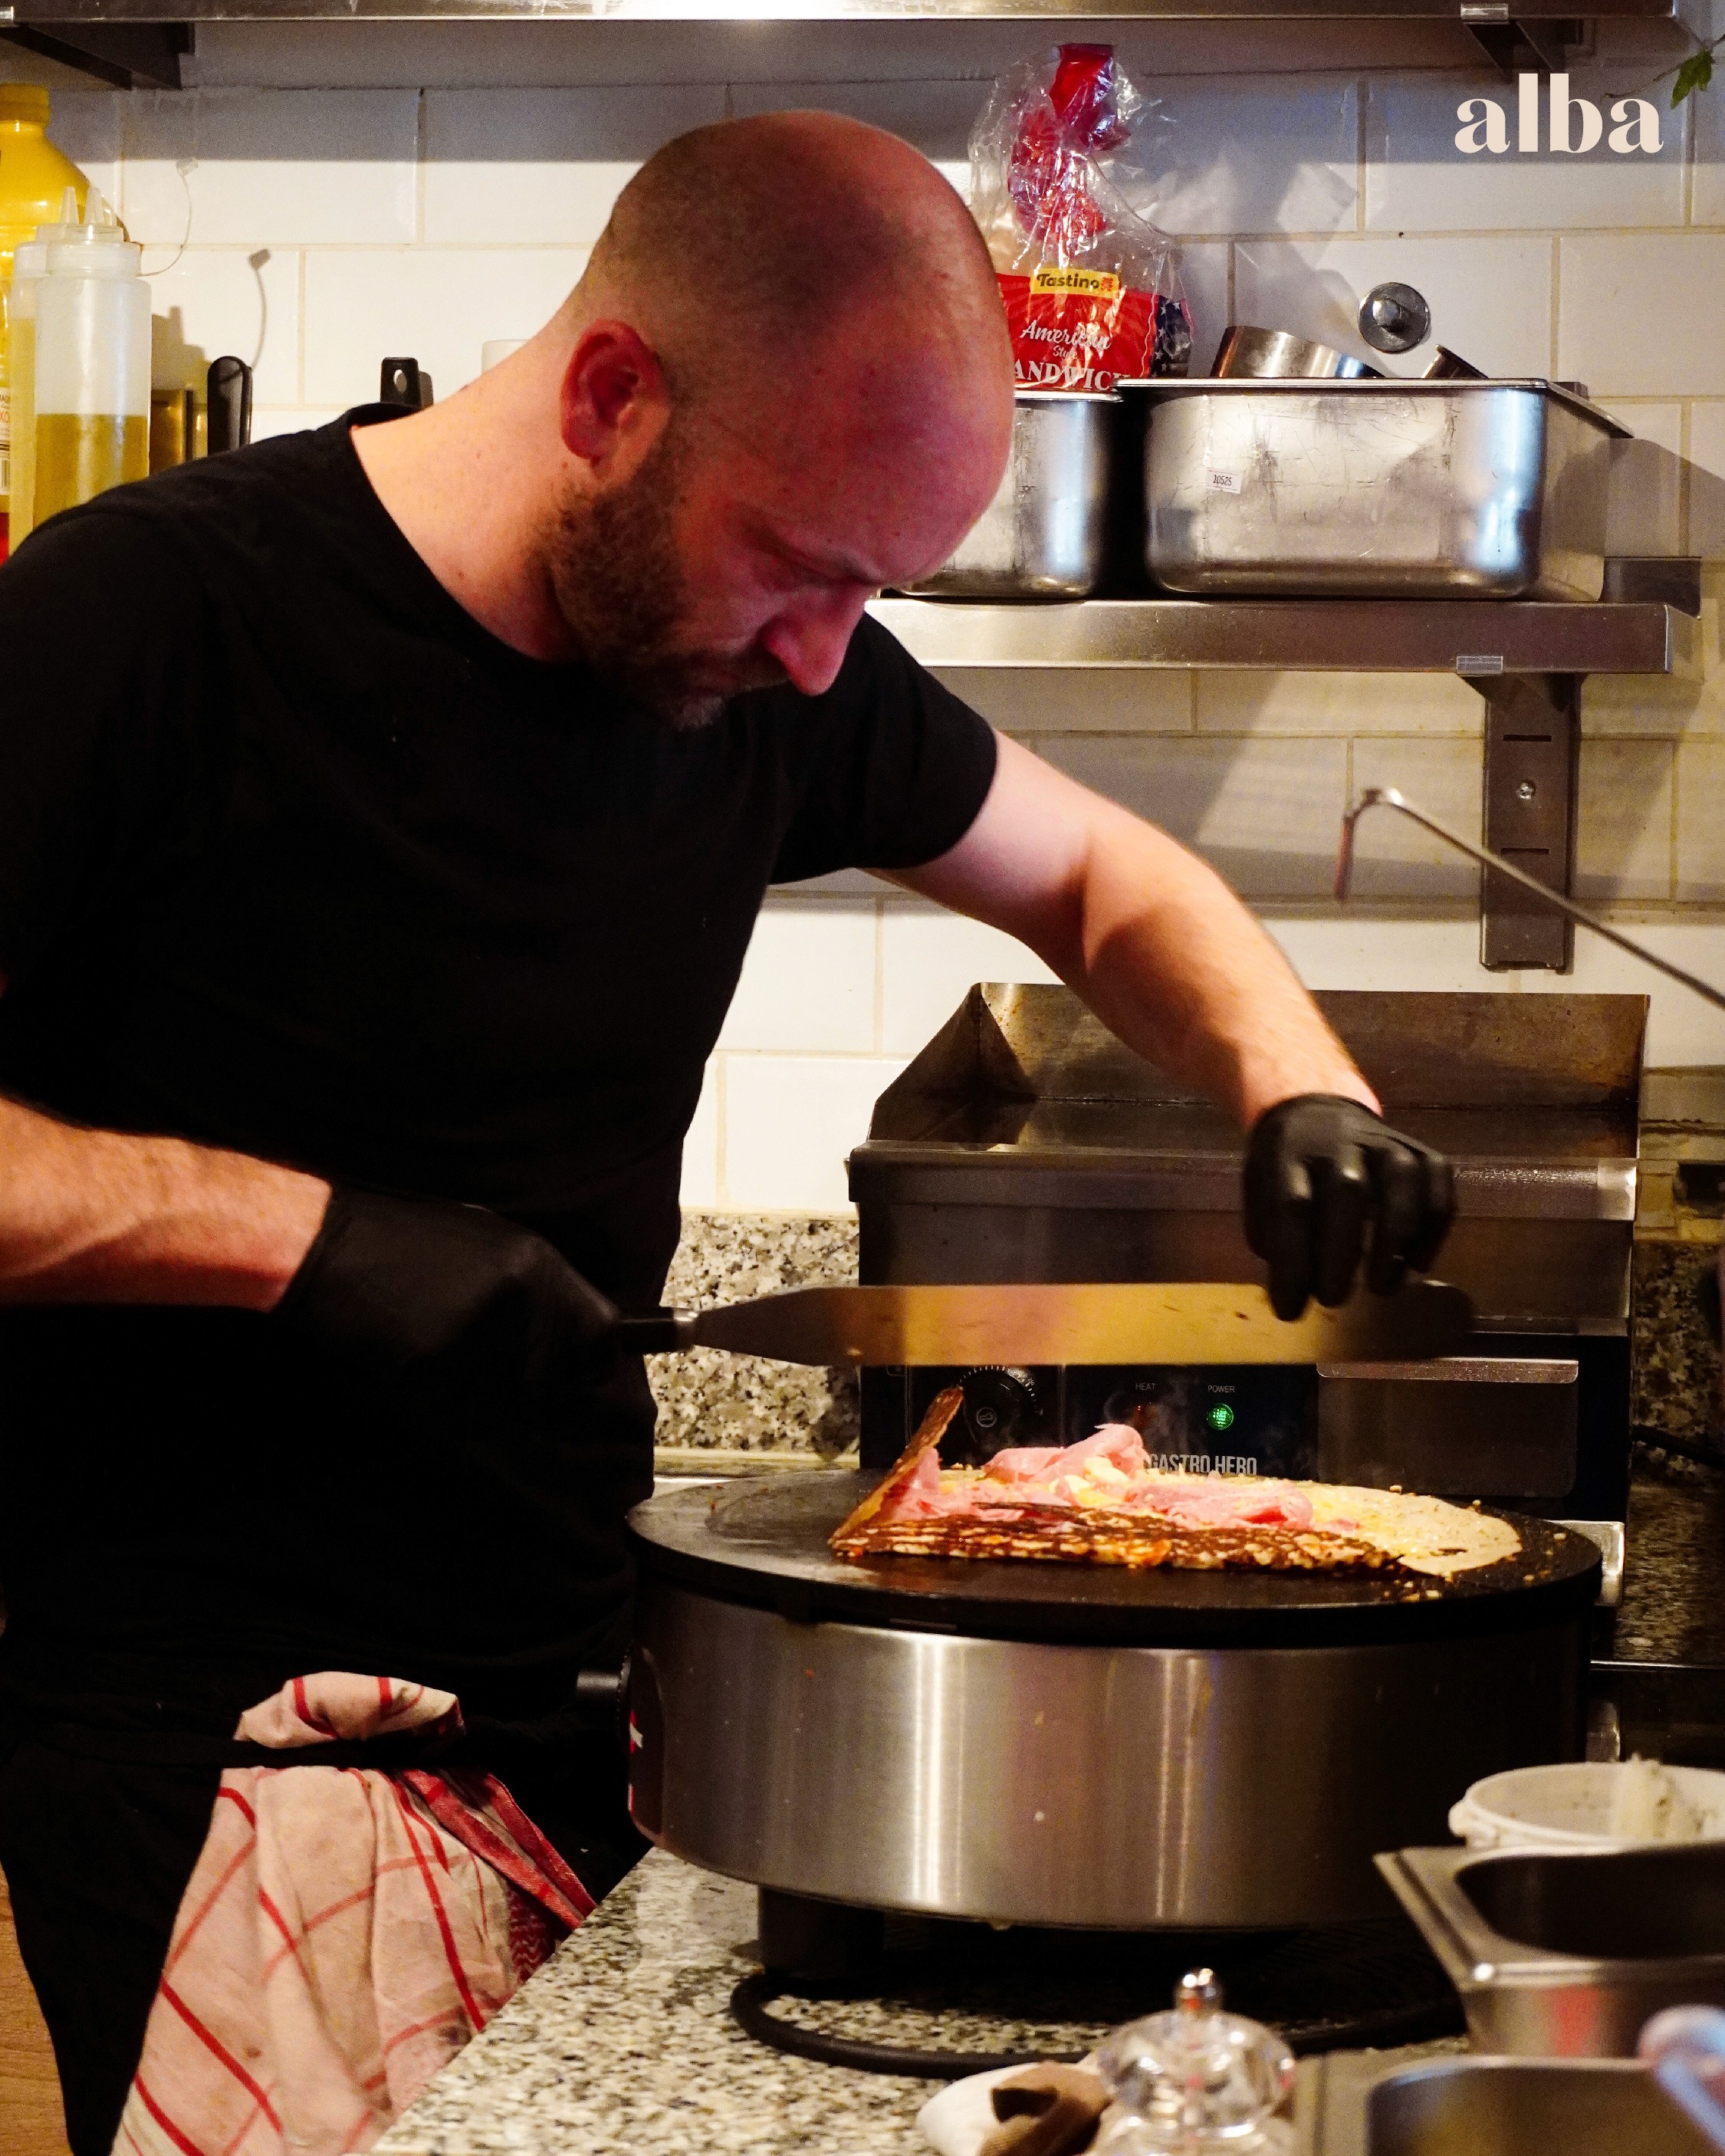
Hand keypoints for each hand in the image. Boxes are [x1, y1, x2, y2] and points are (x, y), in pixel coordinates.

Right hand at [274, 1186, 619, 1388]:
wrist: (329, 1247)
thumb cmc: (405, 1243)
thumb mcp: (488, 1241)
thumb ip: (538, 1287)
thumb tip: (579, 1336)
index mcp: (536, 1263)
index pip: (601, 1333)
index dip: (593, 1361)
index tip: (582, 1374)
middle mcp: (518, 1299)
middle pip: (553, 1379)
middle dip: (531, 1387)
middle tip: (489, 1371)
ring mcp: (477, 1335)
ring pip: (509, 1404)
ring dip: (485, 1401)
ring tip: (444, 1362)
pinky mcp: (435, 1367)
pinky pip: (461, 1412)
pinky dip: (445, 1406)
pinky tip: (417, 1369)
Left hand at [1243, 1095, 1453, 1321]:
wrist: (1315, 1108)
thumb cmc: (1286, 1165)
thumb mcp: (1259, 1189)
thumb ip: (1272, 1234)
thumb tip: (1293, 1290)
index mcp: (1289, 1152)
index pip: (1292, 1206)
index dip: (1293, 1263)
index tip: (1290, 1310)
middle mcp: (1339, 1139)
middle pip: (1348, 1190)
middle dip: (1341, 1254)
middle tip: (1334, 1300)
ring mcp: (1383, 1139)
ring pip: (1402, 1179)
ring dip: (1396, 1238)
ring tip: (1382, 1288)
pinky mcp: (1418, 1148)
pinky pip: (1438, 1180)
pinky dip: (1434, 1226)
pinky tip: (1417, 1263)